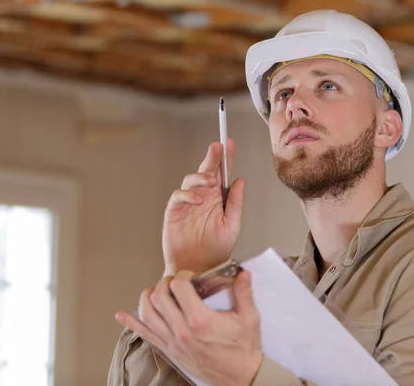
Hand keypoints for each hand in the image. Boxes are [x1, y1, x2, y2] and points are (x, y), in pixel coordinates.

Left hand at [116, 270, 262, 385]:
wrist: (240, 377)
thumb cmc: (244, 349)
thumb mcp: (249, 318)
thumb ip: (244, 292)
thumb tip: (243, 272)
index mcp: (200, 320)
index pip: (179, 287)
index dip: (183, 275)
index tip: (190, 275)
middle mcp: (183, 331)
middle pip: (159, 297)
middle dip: (165, 283)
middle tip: (175, 281)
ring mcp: (173, 342)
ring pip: (147, 314)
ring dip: (148, 297)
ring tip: (156, 290)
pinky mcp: (170, 351)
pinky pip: (145, 335)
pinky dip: (131, 324)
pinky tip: (122, 316)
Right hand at [163, 139, 245, 275]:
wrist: (199, 269)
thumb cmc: (216, 250)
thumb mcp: (232, 226)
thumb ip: (235, 203)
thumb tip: (239, 181)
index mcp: (218, 198)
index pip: (222, 174)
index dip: (226, 159)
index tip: (230, 144)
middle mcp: (203, 197)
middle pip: (206, 171)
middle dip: (212, 158)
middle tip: (218, 146)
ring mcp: (188, 204)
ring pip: (191, 180)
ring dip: (201, 177)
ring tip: (210, 182)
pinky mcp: (174, 212)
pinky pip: (178, 196)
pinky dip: (187, 194)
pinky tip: (197, 199)